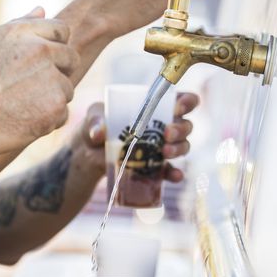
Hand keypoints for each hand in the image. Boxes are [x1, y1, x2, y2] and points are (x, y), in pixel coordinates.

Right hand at [0, 8, 80, 162]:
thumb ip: (18, 26)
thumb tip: (42, 9)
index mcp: (23, 32)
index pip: (61, 29)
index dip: (56, 46)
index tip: (41, 62)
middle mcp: (41, 51)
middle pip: (71, 58)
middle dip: (59, 73)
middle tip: (32, 90)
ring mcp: (51, 79)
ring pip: (67, 89)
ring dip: (52, 99)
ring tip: (20, 107)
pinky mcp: (56, 107)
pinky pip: (63, 114)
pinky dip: (49, 121)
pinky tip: (23, 122)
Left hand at [77, 92, 199, 181]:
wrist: (89, 152)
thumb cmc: (97, 125)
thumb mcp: (94, 116)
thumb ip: (96, 119)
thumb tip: (98, 133)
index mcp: (155, 107)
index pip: (181, 100)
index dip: (187, 101)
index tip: (179, 106)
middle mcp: (164, 126)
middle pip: (185, 125)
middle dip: (181, 129)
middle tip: (167, 133)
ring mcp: (162, 147)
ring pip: (183, 146)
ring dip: (179, 148)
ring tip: (165, 152)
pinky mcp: (155, 167)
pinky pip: (170, 171)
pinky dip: (175, 174)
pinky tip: (175, 176)